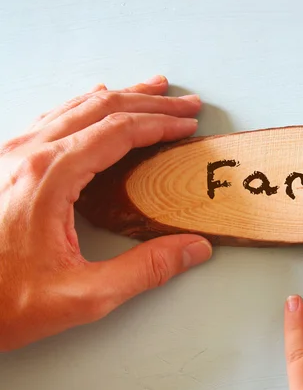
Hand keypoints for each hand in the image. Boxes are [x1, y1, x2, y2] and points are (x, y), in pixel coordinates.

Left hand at [0, 75, 212, 350]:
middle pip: (101, 108)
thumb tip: (194, 248)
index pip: (119, 132)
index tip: (188, 124)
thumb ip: (145, 269)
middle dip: (150, 103)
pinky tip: (97, 100)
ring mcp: (11, 154)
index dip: (160, 124)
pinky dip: (87, 105)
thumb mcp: (84, 295)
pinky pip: (54, 118)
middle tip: (185, 103)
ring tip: (153, 91)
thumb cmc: (4, 301)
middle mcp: (27, 154)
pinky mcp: (6, 162)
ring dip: (121, 97)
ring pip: (76, 106)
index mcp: (48, 177)